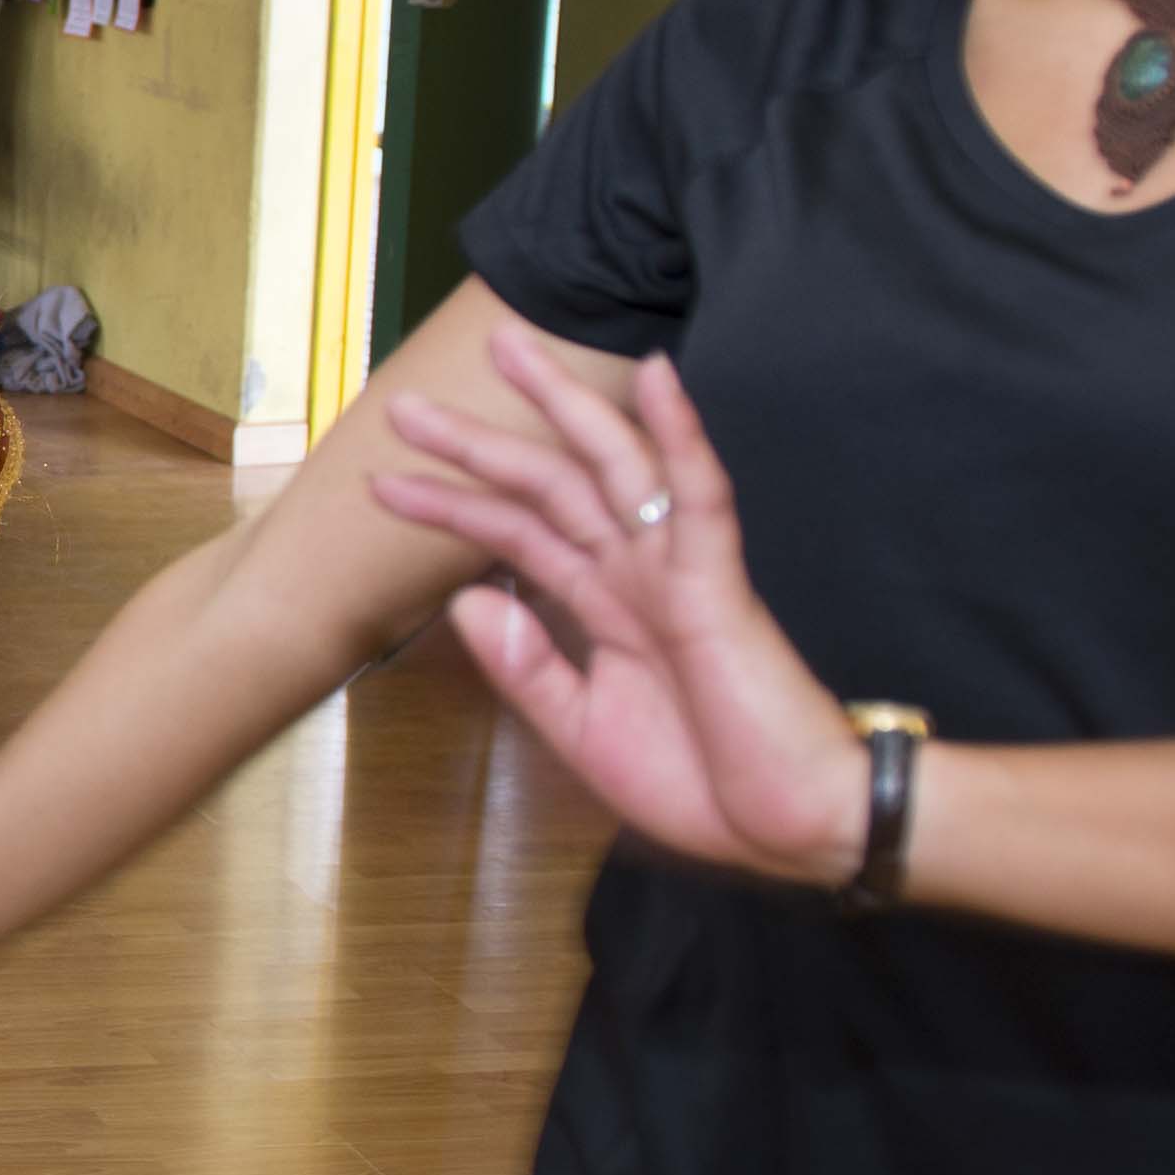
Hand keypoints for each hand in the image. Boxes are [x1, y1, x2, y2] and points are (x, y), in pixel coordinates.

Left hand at [371, 334, 867, 886]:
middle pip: (548, 485)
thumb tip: (464, 598)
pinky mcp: (720, 585)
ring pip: (613, 467)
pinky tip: (658, 376)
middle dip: (478, 443)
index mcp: (606, 606)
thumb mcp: (584, 728)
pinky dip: (679, 435)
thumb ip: (527, 665)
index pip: (516, 535)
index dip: (452, 505)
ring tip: (508, 347)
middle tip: (405, 403)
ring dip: (563, 406)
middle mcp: (637, 574)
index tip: (385, 482)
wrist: (789, 826)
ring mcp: (679, 572)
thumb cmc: (704, 782)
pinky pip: (700, 496)